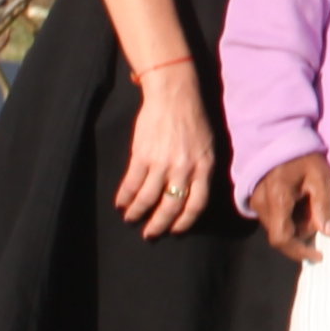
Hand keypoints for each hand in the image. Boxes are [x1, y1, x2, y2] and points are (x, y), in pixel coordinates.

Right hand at [113, 61, 217, 241]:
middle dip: (159, 224)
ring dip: (137, 212)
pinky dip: (124, 197)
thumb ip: (202, 169)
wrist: (175, 96)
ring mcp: (162, 163)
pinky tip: (121, 204)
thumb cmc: (194, 120)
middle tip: (151, 234)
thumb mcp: (208, 146)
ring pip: (147, 198)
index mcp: (205, 167)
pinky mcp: (142, 156)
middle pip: (172, 206)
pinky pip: (131, 184)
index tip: (176, 230)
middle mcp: (185, 168)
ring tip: (132, 218)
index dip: (185, 221)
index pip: (197, 203)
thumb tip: (195, 193)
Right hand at [249, 151, 329, 263]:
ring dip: (295, 227)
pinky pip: (272, 219)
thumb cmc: (304, 157)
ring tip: (311, 207)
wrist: (279, 139)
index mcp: (277, 199)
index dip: (299, 251)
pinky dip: (288, 219)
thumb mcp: (321, 177)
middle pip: (279, 235)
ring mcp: (254, 203)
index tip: (318, 255)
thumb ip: (324, 205)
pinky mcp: (254, 200)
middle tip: (319, 219)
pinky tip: (300, 205)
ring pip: (276, 228)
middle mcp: (261, 204)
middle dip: (302, 235)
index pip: (282, 237)